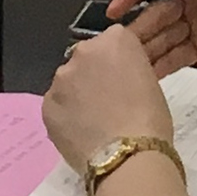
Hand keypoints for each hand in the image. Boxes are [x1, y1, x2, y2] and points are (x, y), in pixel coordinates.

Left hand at [43, 19, 176, 168]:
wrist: (128, 155)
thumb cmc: (150, 119)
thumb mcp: (150, 81)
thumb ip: (128, 69)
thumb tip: (116, 79)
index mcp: (114, 40)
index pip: (114, 40)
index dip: (119, 61)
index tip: (125, 79)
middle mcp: (83, 51)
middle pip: (86, 57)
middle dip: (93, 74)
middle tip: (107, 101)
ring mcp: (60, 79)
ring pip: (68, 81)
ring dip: (77, 94)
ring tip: (93, 121)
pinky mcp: (46, 105)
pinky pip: (57, 105)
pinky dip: (66, 114)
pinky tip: (80, 132)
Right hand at [103, 0, 196, 78]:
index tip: (116, 10)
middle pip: (152, 6)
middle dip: (135, 24)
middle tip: (115, 49)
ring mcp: (194, 22)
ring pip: (159, 34)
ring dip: (142, 48)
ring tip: (122, 68)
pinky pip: (172, 56)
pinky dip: (157, 65)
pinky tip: (141, 78)